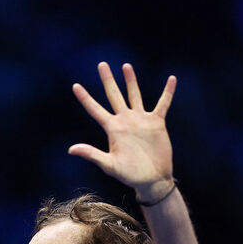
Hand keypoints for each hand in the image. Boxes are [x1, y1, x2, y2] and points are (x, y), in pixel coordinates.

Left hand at [68, 62, 176, 191]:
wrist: (151, 179)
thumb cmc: (128, 175)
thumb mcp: (108, 164)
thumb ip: (91, 154)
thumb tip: (71, 150)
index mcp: (112, 129)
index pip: (95, 110)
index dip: (85, 98)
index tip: (75, 86)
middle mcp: (125, 121)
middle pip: (114, 95)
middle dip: (107, 80)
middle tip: (101, 64)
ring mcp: (140, 120)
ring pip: (134, 95)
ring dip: (130, 81)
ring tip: (125, 66)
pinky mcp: (156, 123)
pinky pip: (162, 104)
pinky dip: (167, 92)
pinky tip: (171, 79)